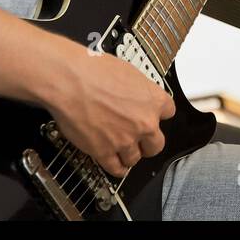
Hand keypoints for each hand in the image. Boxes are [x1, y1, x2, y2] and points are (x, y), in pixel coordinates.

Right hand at [45, 37, 175, 178]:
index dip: (158, 115)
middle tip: (140, 140)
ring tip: (124, 150)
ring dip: (130, 155)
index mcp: (153, 100)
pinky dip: (117, 168)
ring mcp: (125, 140)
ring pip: (135, 158)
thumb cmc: (94, 70)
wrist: (70, 81)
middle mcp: (144, 123)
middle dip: (148, 142)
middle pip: (156, 144)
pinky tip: (116, 165)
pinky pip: (116, 168)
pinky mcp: (104, 152)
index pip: (169, 113)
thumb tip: (137, 95)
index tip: (152, 116)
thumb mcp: (129, 72)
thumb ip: (139, 91)